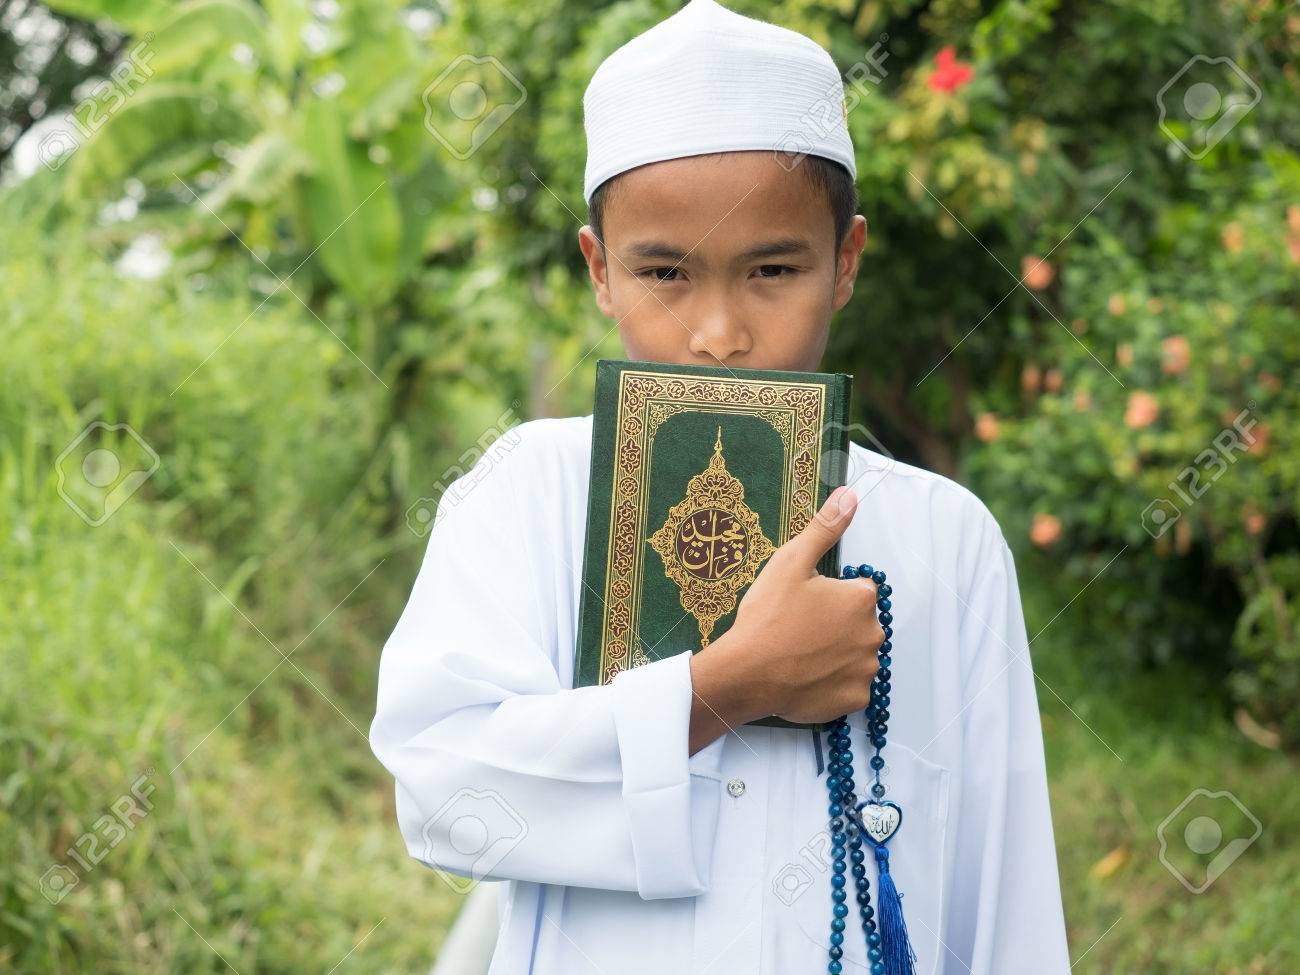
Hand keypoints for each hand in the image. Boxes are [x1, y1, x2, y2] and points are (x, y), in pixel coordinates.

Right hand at [726, 485, 881, 723]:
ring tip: (800, 654)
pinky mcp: (855, 699)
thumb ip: (825, 528)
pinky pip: (850, 686)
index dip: (831, 595)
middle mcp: (874, 634)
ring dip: (837, 653)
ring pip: (855, 655)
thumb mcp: (791, 562)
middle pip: (860, 623)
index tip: (805, 604)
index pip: (858, 591)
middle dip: (837, 625)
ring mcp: (866, 670)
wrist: (747, 673)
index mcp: (861, 599)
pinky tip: (806, 676)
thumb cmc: (768, 616)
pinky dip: (833, 682)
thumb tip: (850, 495)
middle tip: (799, 629)